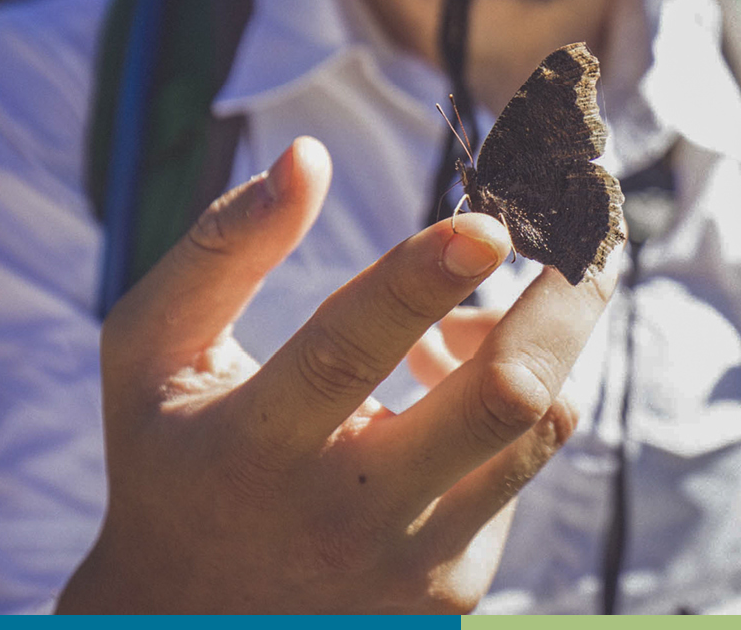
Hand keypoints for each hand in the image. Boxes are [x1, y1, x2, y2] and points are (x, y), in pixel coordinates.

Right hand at [57, 136, 616, 612]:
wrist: (186, 624)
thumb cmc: (171, 461)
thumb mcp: (150, 355)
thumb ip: (221, 250)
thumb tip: (307, 156)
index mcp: (251, 447)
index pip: (349, 352)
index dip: (421, 281)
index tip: (490, 221)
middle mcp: (343, 513)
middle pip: (500, 399)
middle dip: (563, 300)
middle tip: (590, 224)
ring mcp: (413, 561)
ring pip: (536, 427)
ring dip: (544, 339)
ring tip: (488, 310)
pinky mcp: (458, 588)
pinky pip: (523, 465)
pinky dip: (515, 401)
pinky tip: (451, 388)